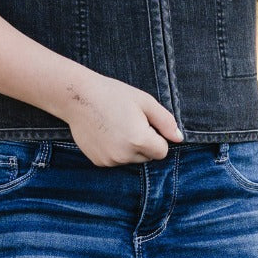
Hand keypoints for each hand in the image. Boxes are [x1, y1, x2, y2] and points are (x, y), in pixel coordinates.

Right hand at [61, 74, 182, 166]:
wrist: (78, 97)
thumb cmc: (113, 95)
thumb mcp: (145, 102)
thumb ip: (166, 122)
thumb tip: (179, 138)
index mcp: (139, 140)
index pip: (162, 151)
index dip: (157, 137)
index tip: (145, 123)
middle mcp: (124, 155)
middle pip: (147, 157)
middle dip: (144, 143)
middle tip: (129, 121)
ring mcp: (110, 161)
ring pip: (131, 160)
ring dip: (130, 148)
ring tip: (116, 125)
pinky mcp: (99, 162)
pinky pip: (116, 160)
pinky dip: (115, 150)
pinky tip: (106, 133)